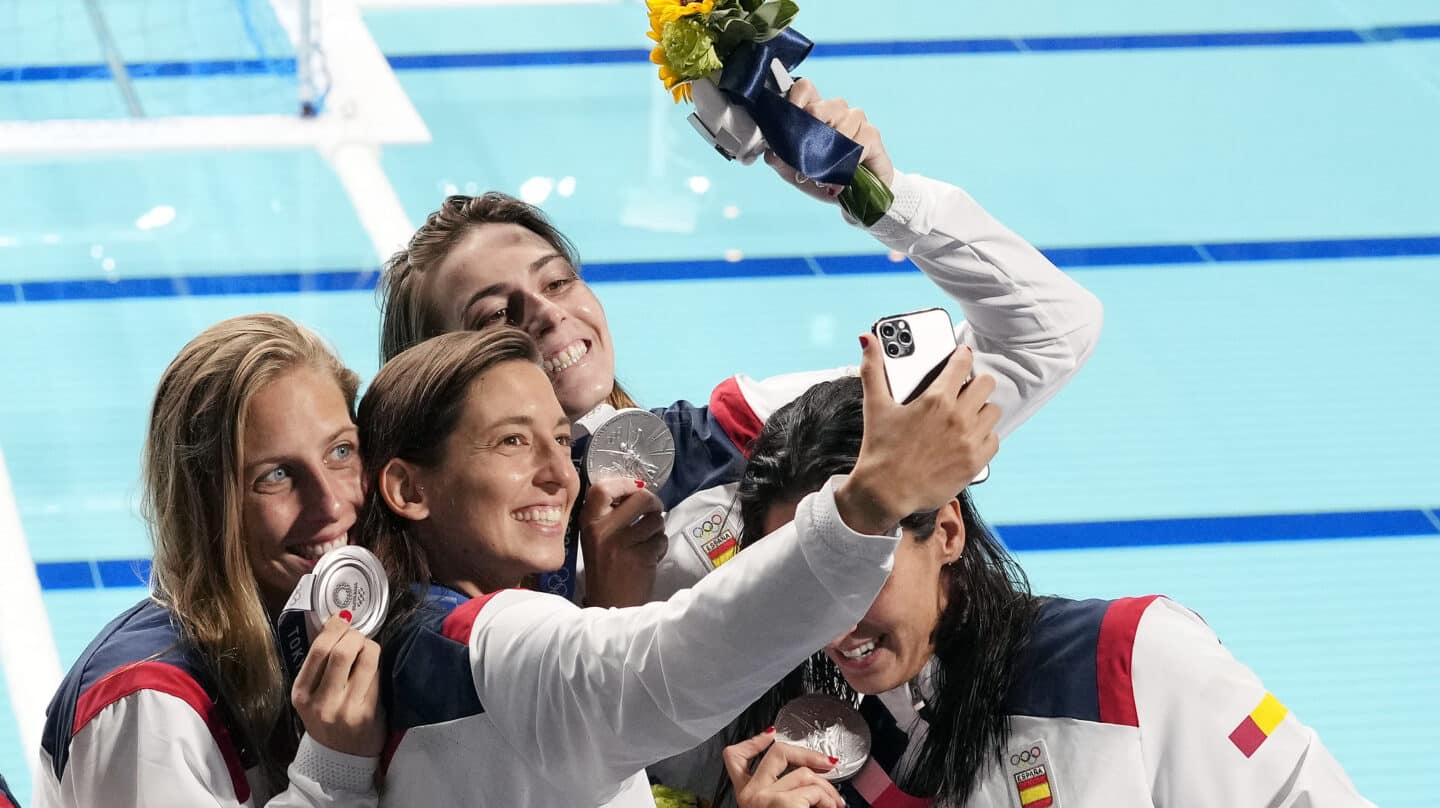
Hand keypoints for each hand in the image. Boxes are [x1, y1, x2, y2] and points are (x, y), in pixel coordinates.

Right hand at [290, 615, 384, 756]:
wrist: (340, 759)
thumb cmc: (327, 718)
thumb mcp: (312, 695)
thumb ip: (320, 664)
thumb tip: (337, 622)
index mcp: (301, 694)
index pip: (318, 650)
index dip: (334, 628)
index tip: (341, 621)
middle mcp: (321, 702)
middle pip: (341, 651)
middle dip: (354, 634)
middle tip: (357, 635)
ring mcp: (345, 709)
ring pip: (365, 658)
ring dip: (369, 645)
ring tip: (366, 648)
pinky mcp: (367, 714)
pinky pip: (376, 675)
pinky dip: (376, 664)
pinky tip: (372, 667)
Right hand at [579, 476, 667, 607]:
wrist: (609, 604)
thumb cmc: (605, 569)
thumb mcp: (596, 538)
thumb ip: (610, 515)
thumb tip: (638, 490)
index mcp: (588, 522)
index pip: (602, 488)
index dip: (625, 484)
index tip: (635, 489)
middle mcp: (603, 530)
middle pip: (640, 497)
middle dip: (654, 503)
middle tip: (654, 512)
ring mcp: (622, 544)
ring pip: (655, 519)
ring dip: (658, 529)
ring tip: (648, 541)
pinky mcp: (641, 557)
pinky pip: (661, 540)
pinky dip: (660, 547)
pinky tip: (650, 557)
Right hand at [723, 730, 844, 807]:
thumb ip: (780, 791)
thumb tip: (811, 772)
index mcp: (745, 796)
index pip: (734, 757)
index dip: (753, 741)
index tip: (770, 735)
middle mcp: (750, 794)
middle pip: (778, 752)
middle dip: (808, 753)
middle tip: (828, 764)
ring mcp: (764, 798)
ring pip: (804, 774)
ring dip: (827, 787)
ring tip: (835, 803)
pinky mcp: (782, 804)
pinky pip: (814, 791)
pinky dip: (829, 799)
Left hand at [764, 78, 895, 203]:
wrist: (859, 195)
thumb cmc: (826, 177)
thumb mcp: (796, 174)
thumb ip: (781, 161)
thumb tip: (771, 153)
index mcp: (814, 111)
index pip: (805, 89)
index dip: (795, 100)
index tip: (789, 121)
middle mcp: (835, 109)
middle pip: (819, 107)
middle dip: (811, 137)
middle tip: (809, 160)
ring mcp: (855, 119)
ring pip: (840, 124)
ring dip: (831, 154)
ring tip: (826, 173)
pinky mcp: (872, 133)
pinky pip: (859, 141)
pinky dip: (849, 161)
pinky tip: (844, 174)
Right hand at [837, 336, 999, 534]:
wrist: (885, 492)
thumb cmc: (879, 449)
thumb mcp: (875, 405)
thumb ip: (873, 368)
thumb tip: (867, 338)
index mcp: (935, 399)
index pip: (962, 363)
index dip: (962, 356)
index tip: (961, 356)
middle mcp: (957, 417)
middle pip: (986, 384)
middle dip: (975, 383)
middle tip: (963, 389)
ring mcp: (969, 440)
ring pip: (993, 410)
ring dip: (981, 409)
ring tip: (966, 414)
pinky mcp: (975, 462)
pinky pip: (994, 439)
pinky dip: (984, 436)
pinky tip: (969, 437)